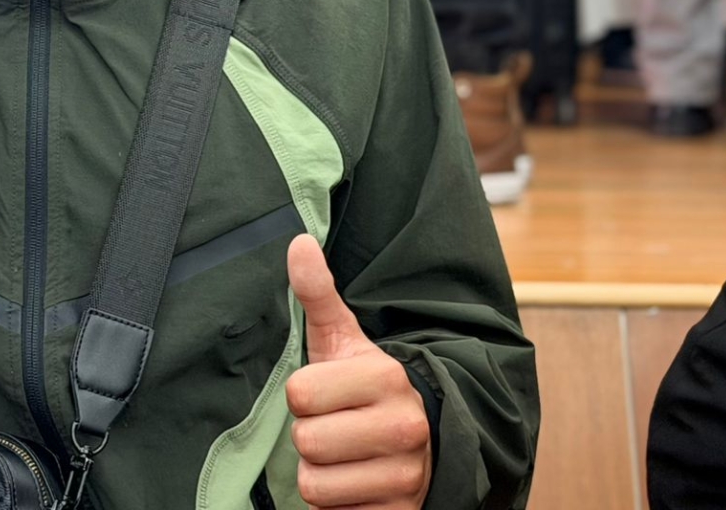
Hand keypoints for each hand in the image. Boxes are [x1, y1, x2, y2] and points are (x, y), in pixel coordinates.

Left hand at [286, 234, 431, 508]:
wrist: (427, 437)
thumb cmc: (367, 385)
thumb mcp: (343, 338)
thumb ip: (317, 293)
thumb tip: (298, 242)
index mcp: (385, 377)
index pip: (300, 394)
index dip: (303, 395)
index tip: (326, 393)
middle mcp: (402, 426)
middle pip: (306, 442)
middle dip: (310, 435)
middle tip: (334, 425)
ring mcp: (406, 475)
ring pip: (316, 484)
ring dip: (320, 472)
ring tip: (343, 454)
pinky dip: (337, 502)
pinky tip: (355, 480)